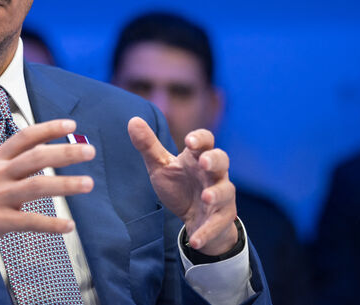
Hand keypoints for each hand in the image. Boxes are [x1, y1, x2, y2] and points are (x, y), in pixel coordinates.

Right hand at [0, 119, 94, 273]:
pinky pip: (30, 221)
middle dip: (65, 152)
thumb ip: (12, 166)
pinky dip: (52, 224)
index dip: (49, 129)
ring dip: (66, 185)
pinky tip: (68, 225)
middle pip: (36, 157)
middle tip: (89, 151)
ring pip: (37, 186)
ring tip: (88, 184)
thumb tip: (43, 157)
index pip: (25, 137)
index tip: (71, 126)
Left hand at [128, 117, 237, 255]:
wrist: (194, 219)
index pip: (205, 141)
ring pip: (226, 191)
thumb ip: (148, 146)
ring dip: (217, 194)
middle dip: (215, 160)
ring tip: (206, 198)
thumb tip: (133, 120)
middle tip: (204, 162)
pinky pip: (218, 224)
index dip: (200, 139)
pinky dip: (207, 231)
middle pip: (222, 160)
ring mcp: (221, 196)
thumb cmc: (180, 186)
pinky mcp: (222, 218)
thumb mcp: (161, 167)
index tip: (189, 141)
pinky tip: (195, 240)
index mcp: (198, 158)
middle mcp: (213, 174)